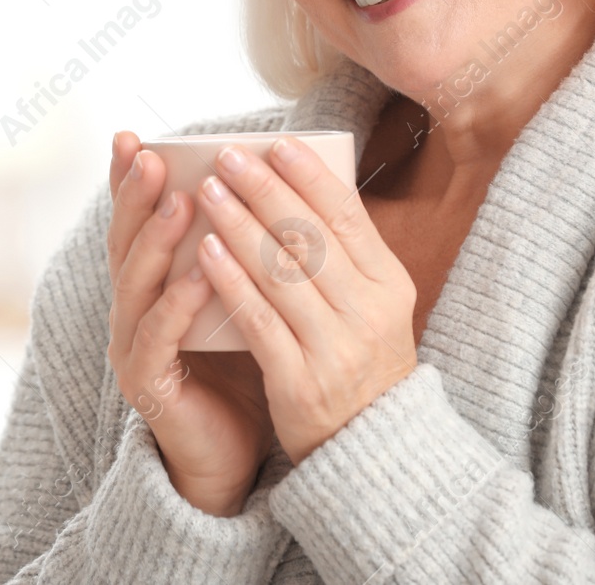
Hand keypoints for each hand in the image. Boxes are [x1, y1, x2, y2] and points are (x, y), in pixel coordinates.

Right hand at [105, 131, 274, 515]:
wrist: (235, 453)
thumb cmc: (243, 366)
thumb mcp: (243, 295)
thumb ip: (242, 250)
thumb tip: (275, 183)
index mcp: (152, 284)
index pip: (135, 222)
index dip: (128, 181)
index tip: (134, 137)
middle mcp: (133, 309)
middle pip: (125, 243)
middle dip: (136, 198)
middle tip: (151, 157)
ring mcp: (134, 347)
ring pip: (136, 285)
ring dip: (156, 242)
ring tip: (180, 202)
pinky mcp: (149, 384)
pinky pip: (160, 338)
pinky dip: (177, 304)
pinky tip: (199, 274)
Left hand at [191, 135, 417, 466]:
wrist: (370, 450)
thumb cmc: (358, 363)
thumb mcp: (372, 306)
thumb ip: (343, 256)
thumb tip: (302, 187)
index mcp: (390, 285)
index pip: (348, 217)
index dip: (310, 176)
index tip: (277, 144)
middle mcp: (369, 312)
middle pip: (310, 237)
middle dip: (264, 189)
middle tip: (227, 155)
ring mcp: (335, 348)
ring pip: (280, 272)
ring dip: (239, 224)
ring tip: (207, 191)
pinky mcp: (300, 381)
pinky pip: (259, 319)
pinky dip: (230, 280)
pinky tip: (204, 250)